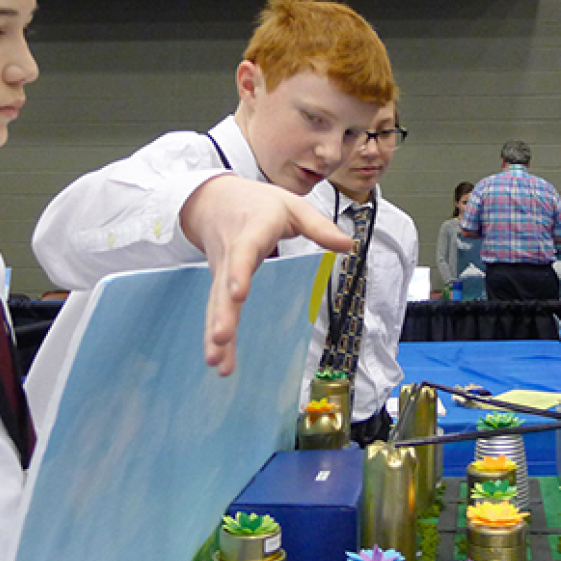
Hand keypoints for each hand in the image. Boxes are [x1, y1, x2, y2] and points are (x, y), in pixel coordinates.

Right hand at [180, 175, 349, 375]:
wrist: (213, 199)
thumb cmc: (258, 203)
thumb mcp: (292, 205)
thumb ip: (319, 226)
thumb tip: (348, 245)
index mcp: (252, 231)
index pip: (244, 251)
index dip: (239, 272)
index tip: (238, 293)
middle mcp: (232, 254)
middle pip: (223, 287)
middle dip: (222, 314)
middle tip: (220, 339)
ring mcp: (221, 272)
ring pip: (216, 304)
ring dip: (215, 333)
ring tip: (216, 361)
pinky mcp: (218, 285)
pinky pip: (215, 310)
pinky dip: (215, 335)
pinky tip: (217, 361)